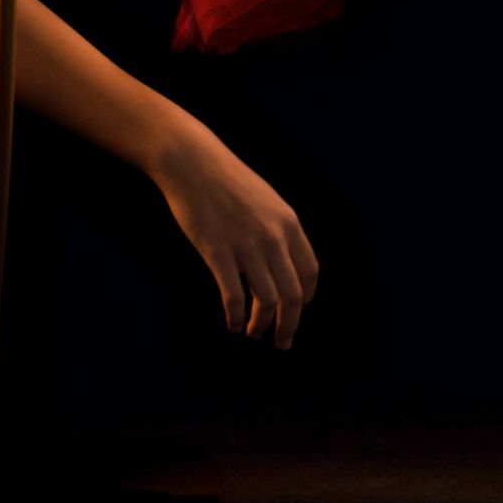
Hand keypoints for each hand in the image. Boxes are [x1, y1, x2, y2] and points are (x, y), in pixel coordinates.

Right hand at [152, 124, 318, 348]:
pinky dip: (236, 316)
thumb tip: (282, 262)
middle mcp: (273, 236)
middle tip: (282, 341)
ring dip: (262, 324)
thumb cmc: (225, 180)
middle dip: (289, 324)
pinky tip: (233, 324)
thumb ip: (278, 229)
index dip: (305, 299)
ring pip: (266, 300)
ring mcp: (246, 245)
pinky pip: (233, 295)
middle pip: (293, 295)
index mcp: (288, 224)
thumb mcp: (265, 200)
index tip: (294, 310)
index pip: (309, 273)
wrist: (192, 162)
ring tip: (253, 332)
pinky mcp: (217, 251)